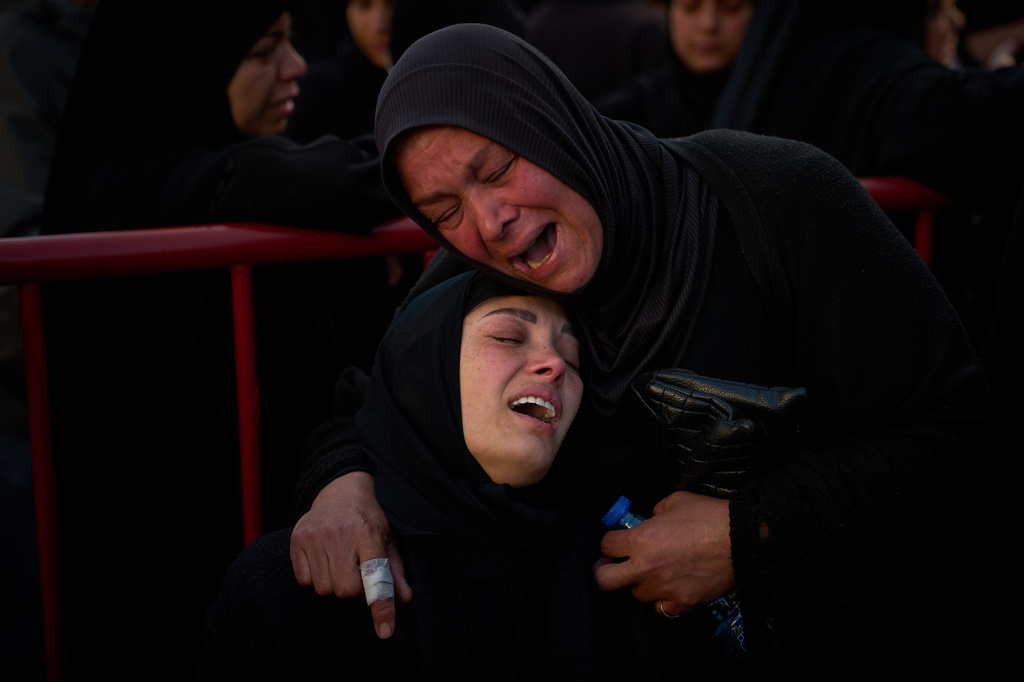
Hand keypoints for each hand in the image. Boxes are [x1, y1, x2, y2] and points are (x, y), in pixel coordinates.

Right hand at [290, 472, 412, 637]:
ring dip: (333, 585)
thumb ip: (395, 570)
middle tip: (357, 573)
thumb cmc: (369, 519)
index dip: (380, 606)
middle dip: (353, 591)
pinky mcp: (297, 540)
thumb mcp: (388, 539)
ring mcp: (315, 536)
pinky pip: (304, 581)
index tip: (384, 631)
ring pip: (323, 589)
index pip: (376, 576)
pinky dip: (314, 578)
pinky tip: (323, 560)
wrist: (341, 490)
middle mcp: (340, 534)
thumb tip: (406, 599)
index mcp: (369, 533)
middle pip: (345, 590)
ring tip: (340, 563)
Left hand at [592, 491, 733, 615]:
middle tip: (612, 566)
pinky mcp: (682, 603)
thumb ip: (655, 511)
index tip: (615, 543)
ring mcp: (663, 589)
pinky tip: (670, 587)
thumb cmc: (710, 517)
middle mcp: (646, 568)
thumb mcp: (675, 502)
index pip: (605, 546)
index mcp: (641, 540)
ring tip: (654, 573)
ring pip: (636, 595)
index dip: (609, 542)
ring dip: (640, 584)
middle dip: (603, 572)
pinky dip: (662, 600)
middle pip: (604, 580)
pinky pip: (661, 608)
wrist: (741, 540)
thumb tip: (651, 519)